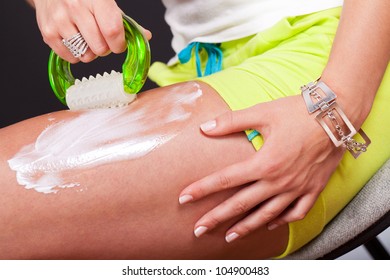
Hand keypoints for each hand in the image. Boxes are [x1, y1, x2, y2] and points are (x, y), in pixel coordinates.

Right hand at [31, 0, 151, 62]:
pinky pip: (70, 57)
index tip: (118, 44)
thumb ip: (125, 22)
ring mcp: (60, 20)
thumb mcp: (106, 3)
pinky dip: (76, 54)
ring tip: (87, 39)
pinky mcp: (48, 31)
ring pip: (85, 55)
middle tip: (101, 39)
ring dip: (90, 52)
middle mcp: (76, 7)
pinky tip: (75, 41)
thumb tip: (145, 37)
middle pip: (100, 48)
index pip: (112, 31)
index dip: (119, 44)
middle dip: (105, 49)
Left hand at [179, 95, 343, 242]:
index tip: (184, 198)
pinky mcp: (313, 189)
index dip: (202, 189)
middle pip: (241, 204)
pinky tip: (270, 224)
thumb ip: (231, 122)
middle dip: (217, 217)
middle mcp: (279, 181)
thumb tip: (204, 128)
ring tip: (229, 236)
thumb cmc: (299, 112)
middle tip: (199, 229)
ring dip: (246, 227)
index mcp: (264, 163)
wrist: (337, 115)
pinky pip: (296, 212)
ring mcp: (297, 188)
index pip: (225, 180)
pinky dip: (281, 221)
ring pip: (267, 215)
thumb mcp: (262, 113)